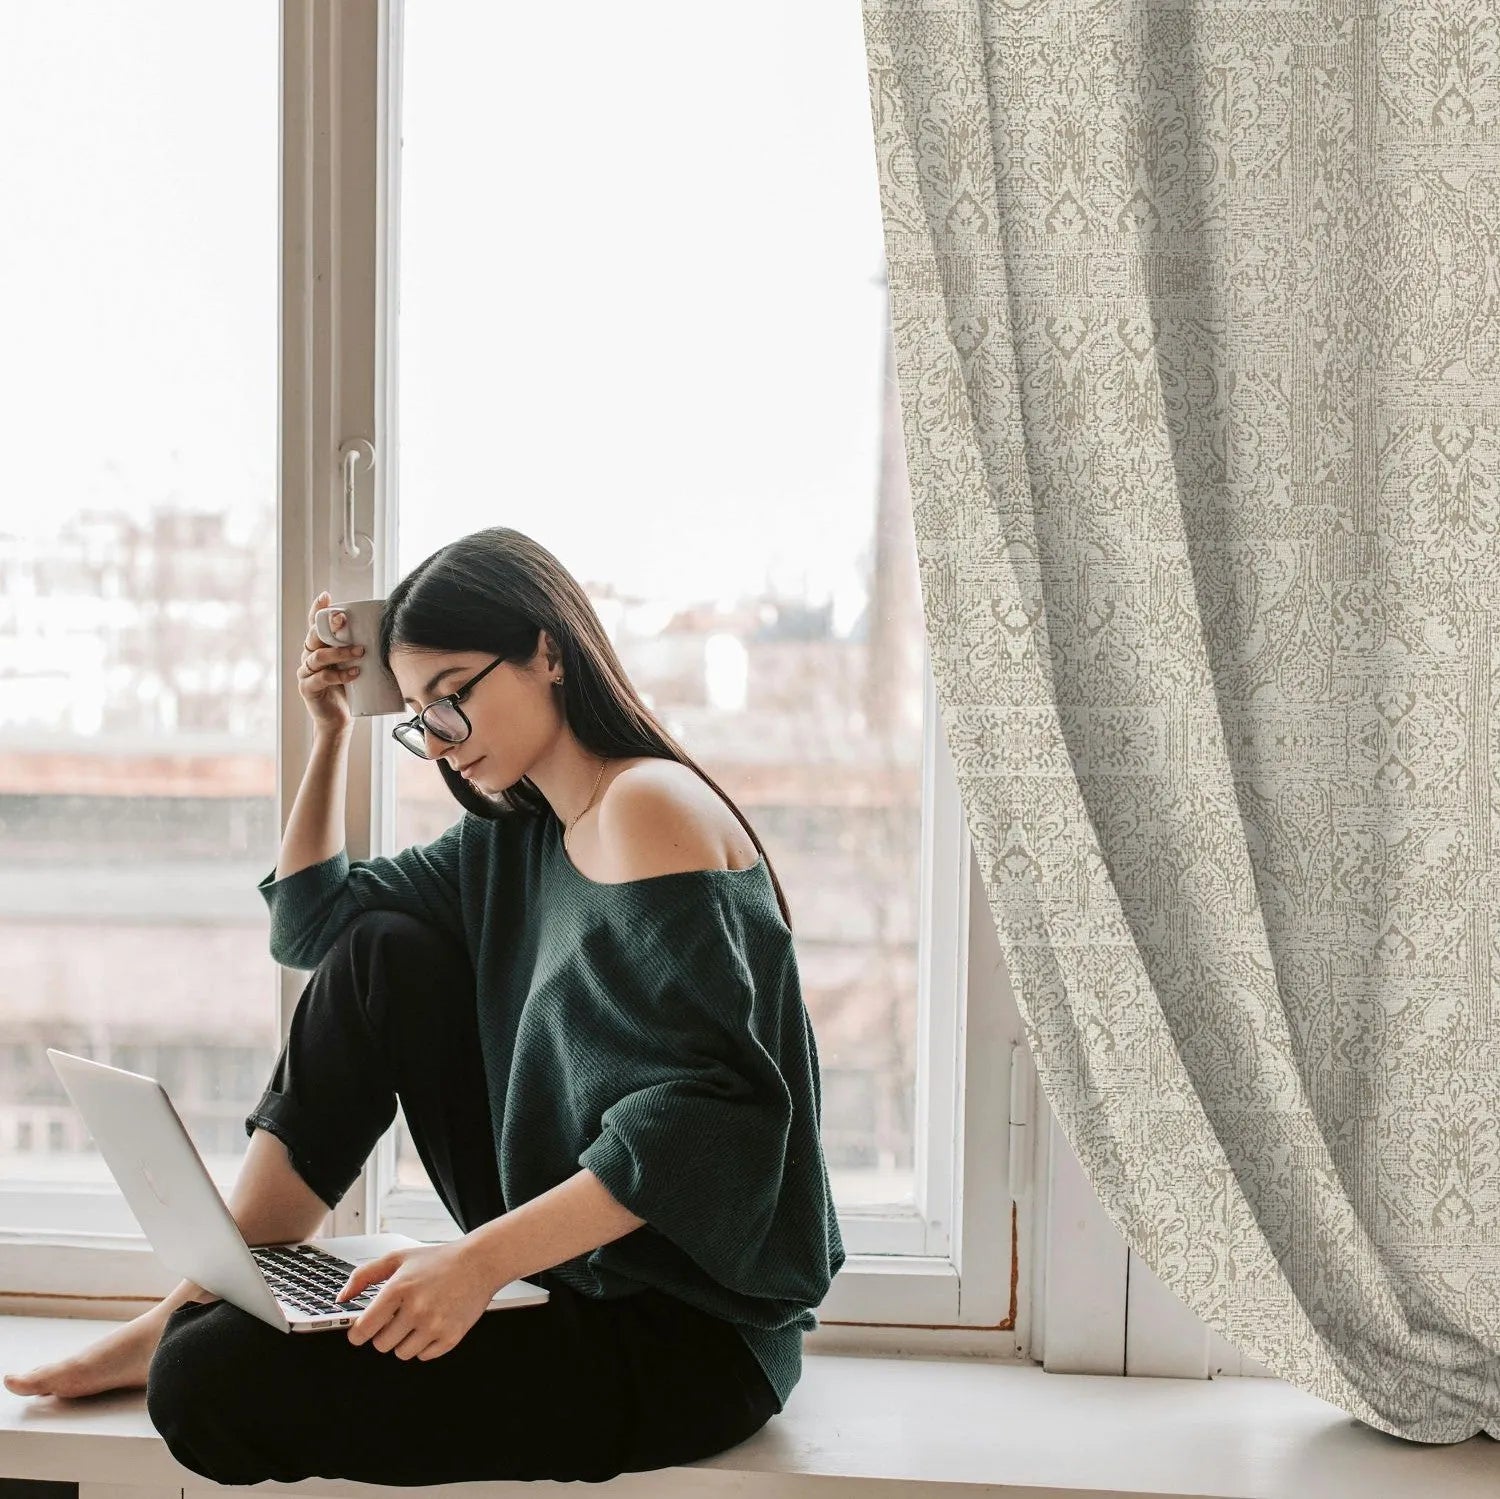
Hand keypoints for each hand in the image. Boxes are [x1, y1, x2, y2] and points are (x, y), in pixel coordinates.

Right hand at [296, 589, 361, 735]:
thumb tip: (392, 634)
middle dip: (329, 626)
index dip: (317, 610)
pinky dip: (338, 675)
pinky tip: (354, 674)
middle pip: (314, 636)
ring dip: (339, 652)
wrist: (340, 720)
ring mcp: (306, 673)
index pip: (315, 625)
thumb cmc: (351, 690)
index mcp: (320, 647)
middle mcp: (309, 657)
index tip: (326, 597)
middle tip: (344, 620)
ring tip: (359, 651)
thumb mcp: (357, 665)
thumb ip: (364, 651)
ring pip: (317, 656)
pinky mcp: (308, 689)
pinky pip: (320, 678)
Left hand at [336, 1239, 500, 1359]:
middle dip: (385, 1333)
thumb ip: (364, 1275)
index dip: (358, 1333)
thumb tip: (342, 1298)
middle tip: (398, 1317)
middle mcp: (416, 1309)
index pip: (364, 1329)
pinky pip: (423, 1356)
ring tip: (416, 1319)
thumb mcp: (398, 1258)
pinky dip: (424, 1345)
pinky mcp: (450, 1337)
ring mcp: (434, 1325)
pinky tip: (432, 1324)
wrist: (479, 1263)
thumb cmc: (437, 1260)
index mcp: (399, 1289)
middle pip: (381, 1344)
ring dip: (404, 1340)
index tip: (361, 1331)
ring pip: (401, 1353)